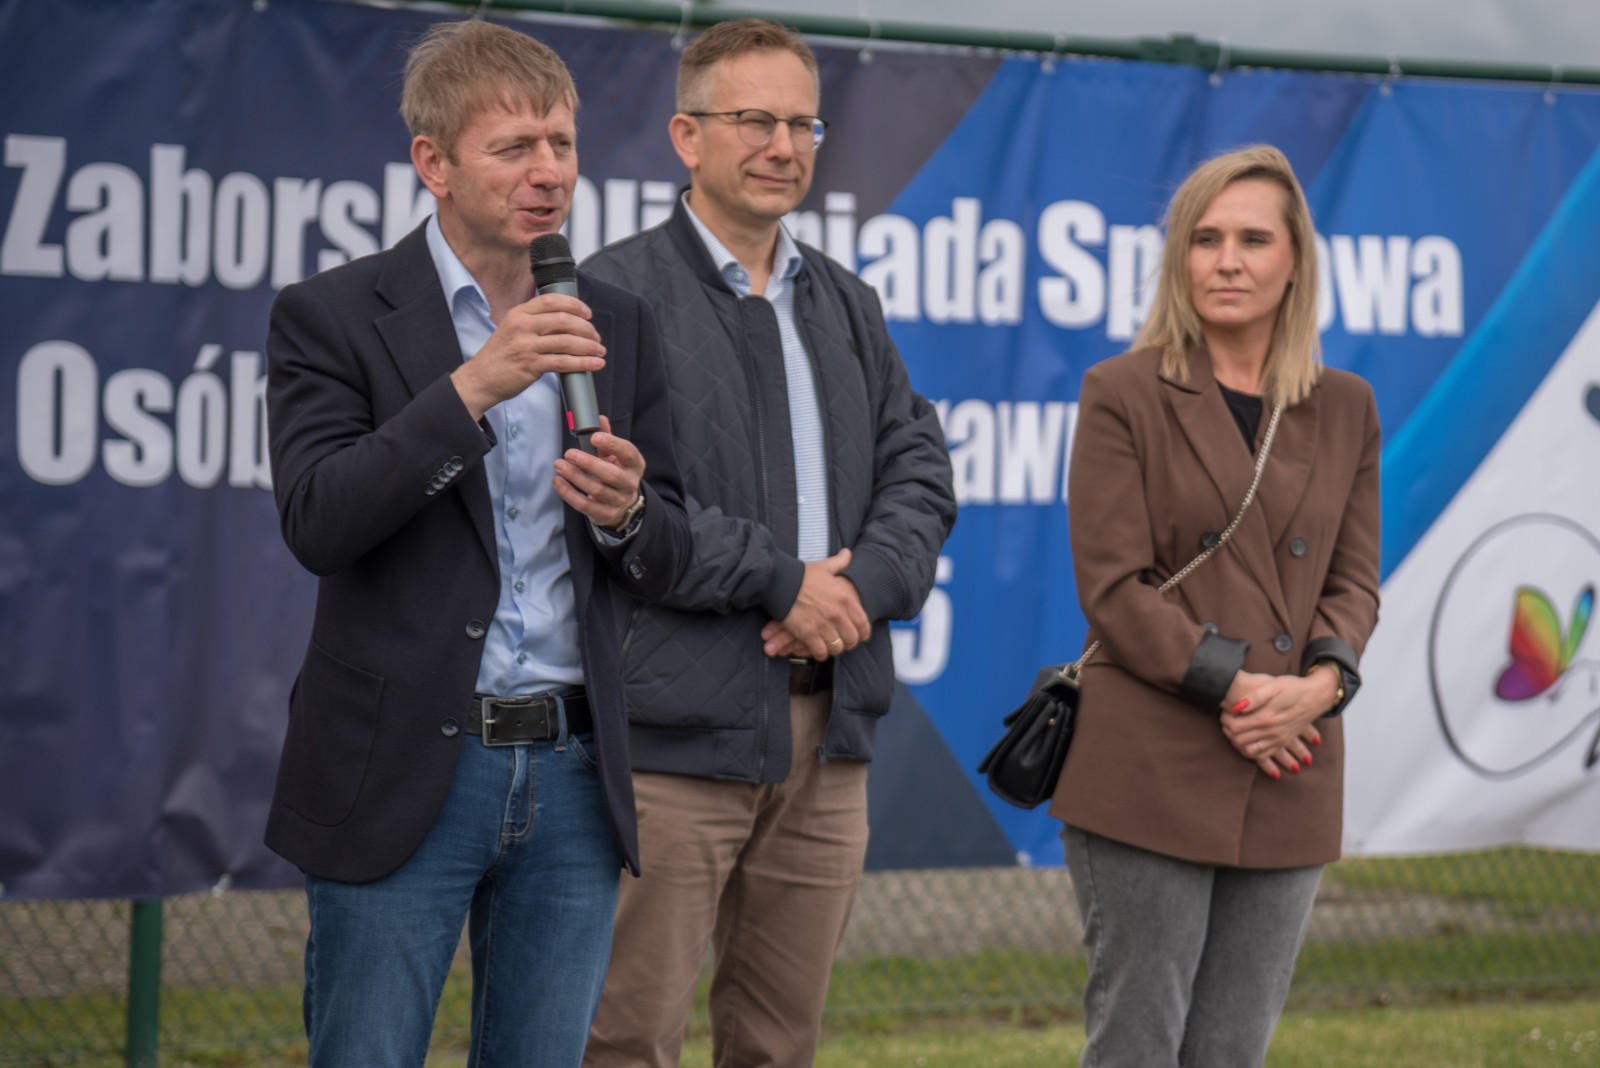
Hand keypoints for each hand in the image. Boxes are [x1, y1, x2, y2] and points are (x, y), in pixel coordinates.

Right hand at [451, 293, 605, 421]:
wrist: (480, 379)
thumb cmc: (500, 357)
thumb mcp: (512, 329)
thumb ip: (535, 322)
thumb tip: (567, 322)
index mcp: (519, 313)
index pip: (551, 300)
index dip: (574, 305)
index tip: (587, 314)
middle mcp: (522, 326)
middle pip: (564, 320)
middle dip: (586, 328)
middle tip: (595, 337)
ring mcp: (526, 345)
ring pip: (567, 341)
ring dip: (589, 346)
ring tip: (599, 351)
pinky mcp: (531, 365)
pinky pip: (564, 362)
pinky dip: (583, 363)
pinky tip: (594, 364)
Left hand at [553, 416, 644, 528]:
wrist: (622, 503)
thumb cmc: (616, 472)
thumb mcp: (615, 455)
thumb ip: (607, 438)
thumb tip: (599, 419)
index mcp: (635, 465)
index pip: (628, 453)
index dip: (612, 444)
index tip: (594, 437)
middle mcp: (629, 484)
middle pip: (611, 475)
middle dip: (588, 463)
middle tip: (569, 453)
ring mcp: (617, 501)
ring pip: (596, 490)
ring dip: (575, 476)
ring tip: (559, 464)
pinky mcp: (604, 514)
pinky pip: (584, 505)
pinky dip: (568, 493)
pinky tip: (557, 481)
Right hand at [761, 548, 870, 660]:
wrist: (779, 581)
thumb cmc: (801, 575)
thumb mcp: (824, 567)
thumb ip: (839, 563)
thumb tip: (847, 553)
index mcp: (845, 597)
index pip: (863, 623)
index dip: (863, 633)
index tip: (859, 636)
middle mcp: (838, 612)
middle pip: (851, 638)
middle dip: (848, 643)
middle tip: (843, 644)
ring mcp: (823, 624)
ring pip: (837, 647)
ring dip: (833, 649)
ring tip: (830, 648)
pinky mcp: (808, 633)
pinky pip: (821, 651)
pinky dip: (820, 654)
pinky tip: (818, 652)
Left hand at [1221, 670, 1333, 776]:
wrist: (1316, 696)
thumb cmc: (1292, 687)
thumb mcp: (1273, 685)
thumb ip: (1254, 697)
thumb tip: (1237, 706)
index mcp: (1267, 718)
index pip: (1236, 727)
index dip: (1226, 721)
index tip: (1224, 713)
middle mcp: (1272, 732)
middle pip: (1240, 740)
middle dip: (1229, 732)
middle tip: (1226, 722)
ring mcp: (1278, 739)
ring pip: (1250, 751)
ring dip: (1238, 744)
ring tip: (1234, 732)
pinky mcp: (1283, 742)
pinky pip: (1263, 755)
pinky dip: (1251, 753)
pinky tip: (1246, 744)